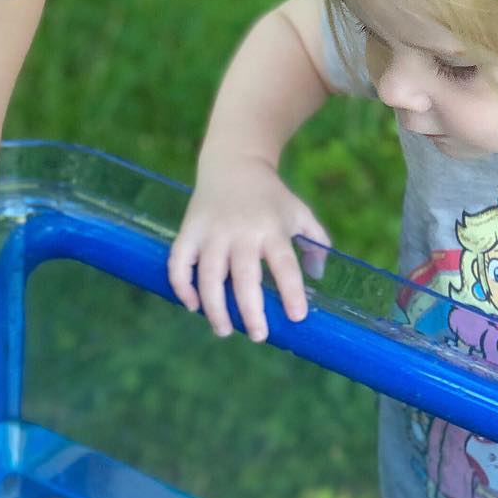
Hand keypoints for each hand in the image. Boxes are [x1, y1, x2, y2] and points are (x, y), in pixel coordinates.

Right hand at [168, 161, 330, 341]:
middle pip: (245, 277)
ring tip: (224, 331)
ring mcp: (212, 231)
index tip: (296, 317)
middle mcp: (242, 231)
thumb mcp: (299, 212)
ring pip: (210, 277)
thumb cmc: (270, 196)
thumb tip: (318, 277)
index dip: (291, 292)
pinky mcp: (189, 230)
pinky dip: (182, 286)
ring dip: (215, 308)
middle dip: (251, 311)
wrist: (233, 162)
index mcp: (272, 228)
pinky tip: (192, 306)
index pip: (284, 265)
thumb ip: (316, 242)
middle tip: (258, 335)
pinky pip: (179, 263)